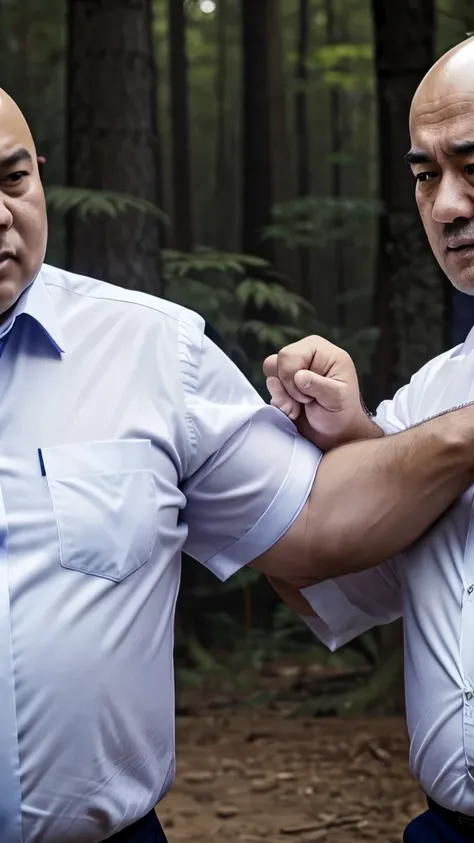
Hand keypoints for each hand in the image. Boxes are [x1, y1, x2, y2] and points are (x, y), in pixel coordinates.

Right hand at [263, 336, 377, 449]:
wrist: (336, 432)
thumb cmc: (342, 412)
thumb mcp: (337, 399)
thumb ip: (320, 385)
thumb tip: (299, 376)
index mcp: (317, 349)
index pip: (288, 355)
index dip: (292, 378)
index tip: (309, 396)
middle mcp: (302, 354)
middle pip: (273, 362)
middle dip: (287, 388)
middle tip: (305, 401)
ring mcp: (291, 369)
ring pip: (270, 376)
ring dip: (282, 397)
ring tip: (298, 408)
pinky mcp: (283, 383)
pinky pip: (270, 390)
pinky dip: (280, 403)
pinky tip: (295, 410)